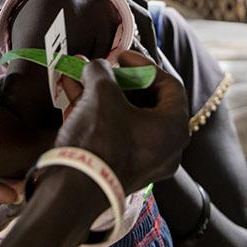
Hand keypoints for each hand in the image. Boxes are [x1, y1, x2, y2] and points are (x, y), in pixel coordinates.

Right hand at [58, 50, 188, 192]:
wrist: (73, 191)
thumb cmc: (99, 138)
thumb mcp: (102, 92)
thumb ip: (102, 70)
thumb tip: (97, 66)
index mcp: (174, 128)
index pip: (169, 85)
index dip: (144, 64)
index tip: (119, 56)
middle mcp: (166, 148)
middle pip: (147, 101)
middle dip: (119, 79)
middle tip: (102, 67)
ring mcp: (144, 161)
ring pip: (126, 116)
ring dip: (102, 93)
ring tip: (79, 74)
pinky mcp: (121, 169)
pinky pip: (114, 132)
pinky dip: (97, 112)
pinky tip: (72, 92)